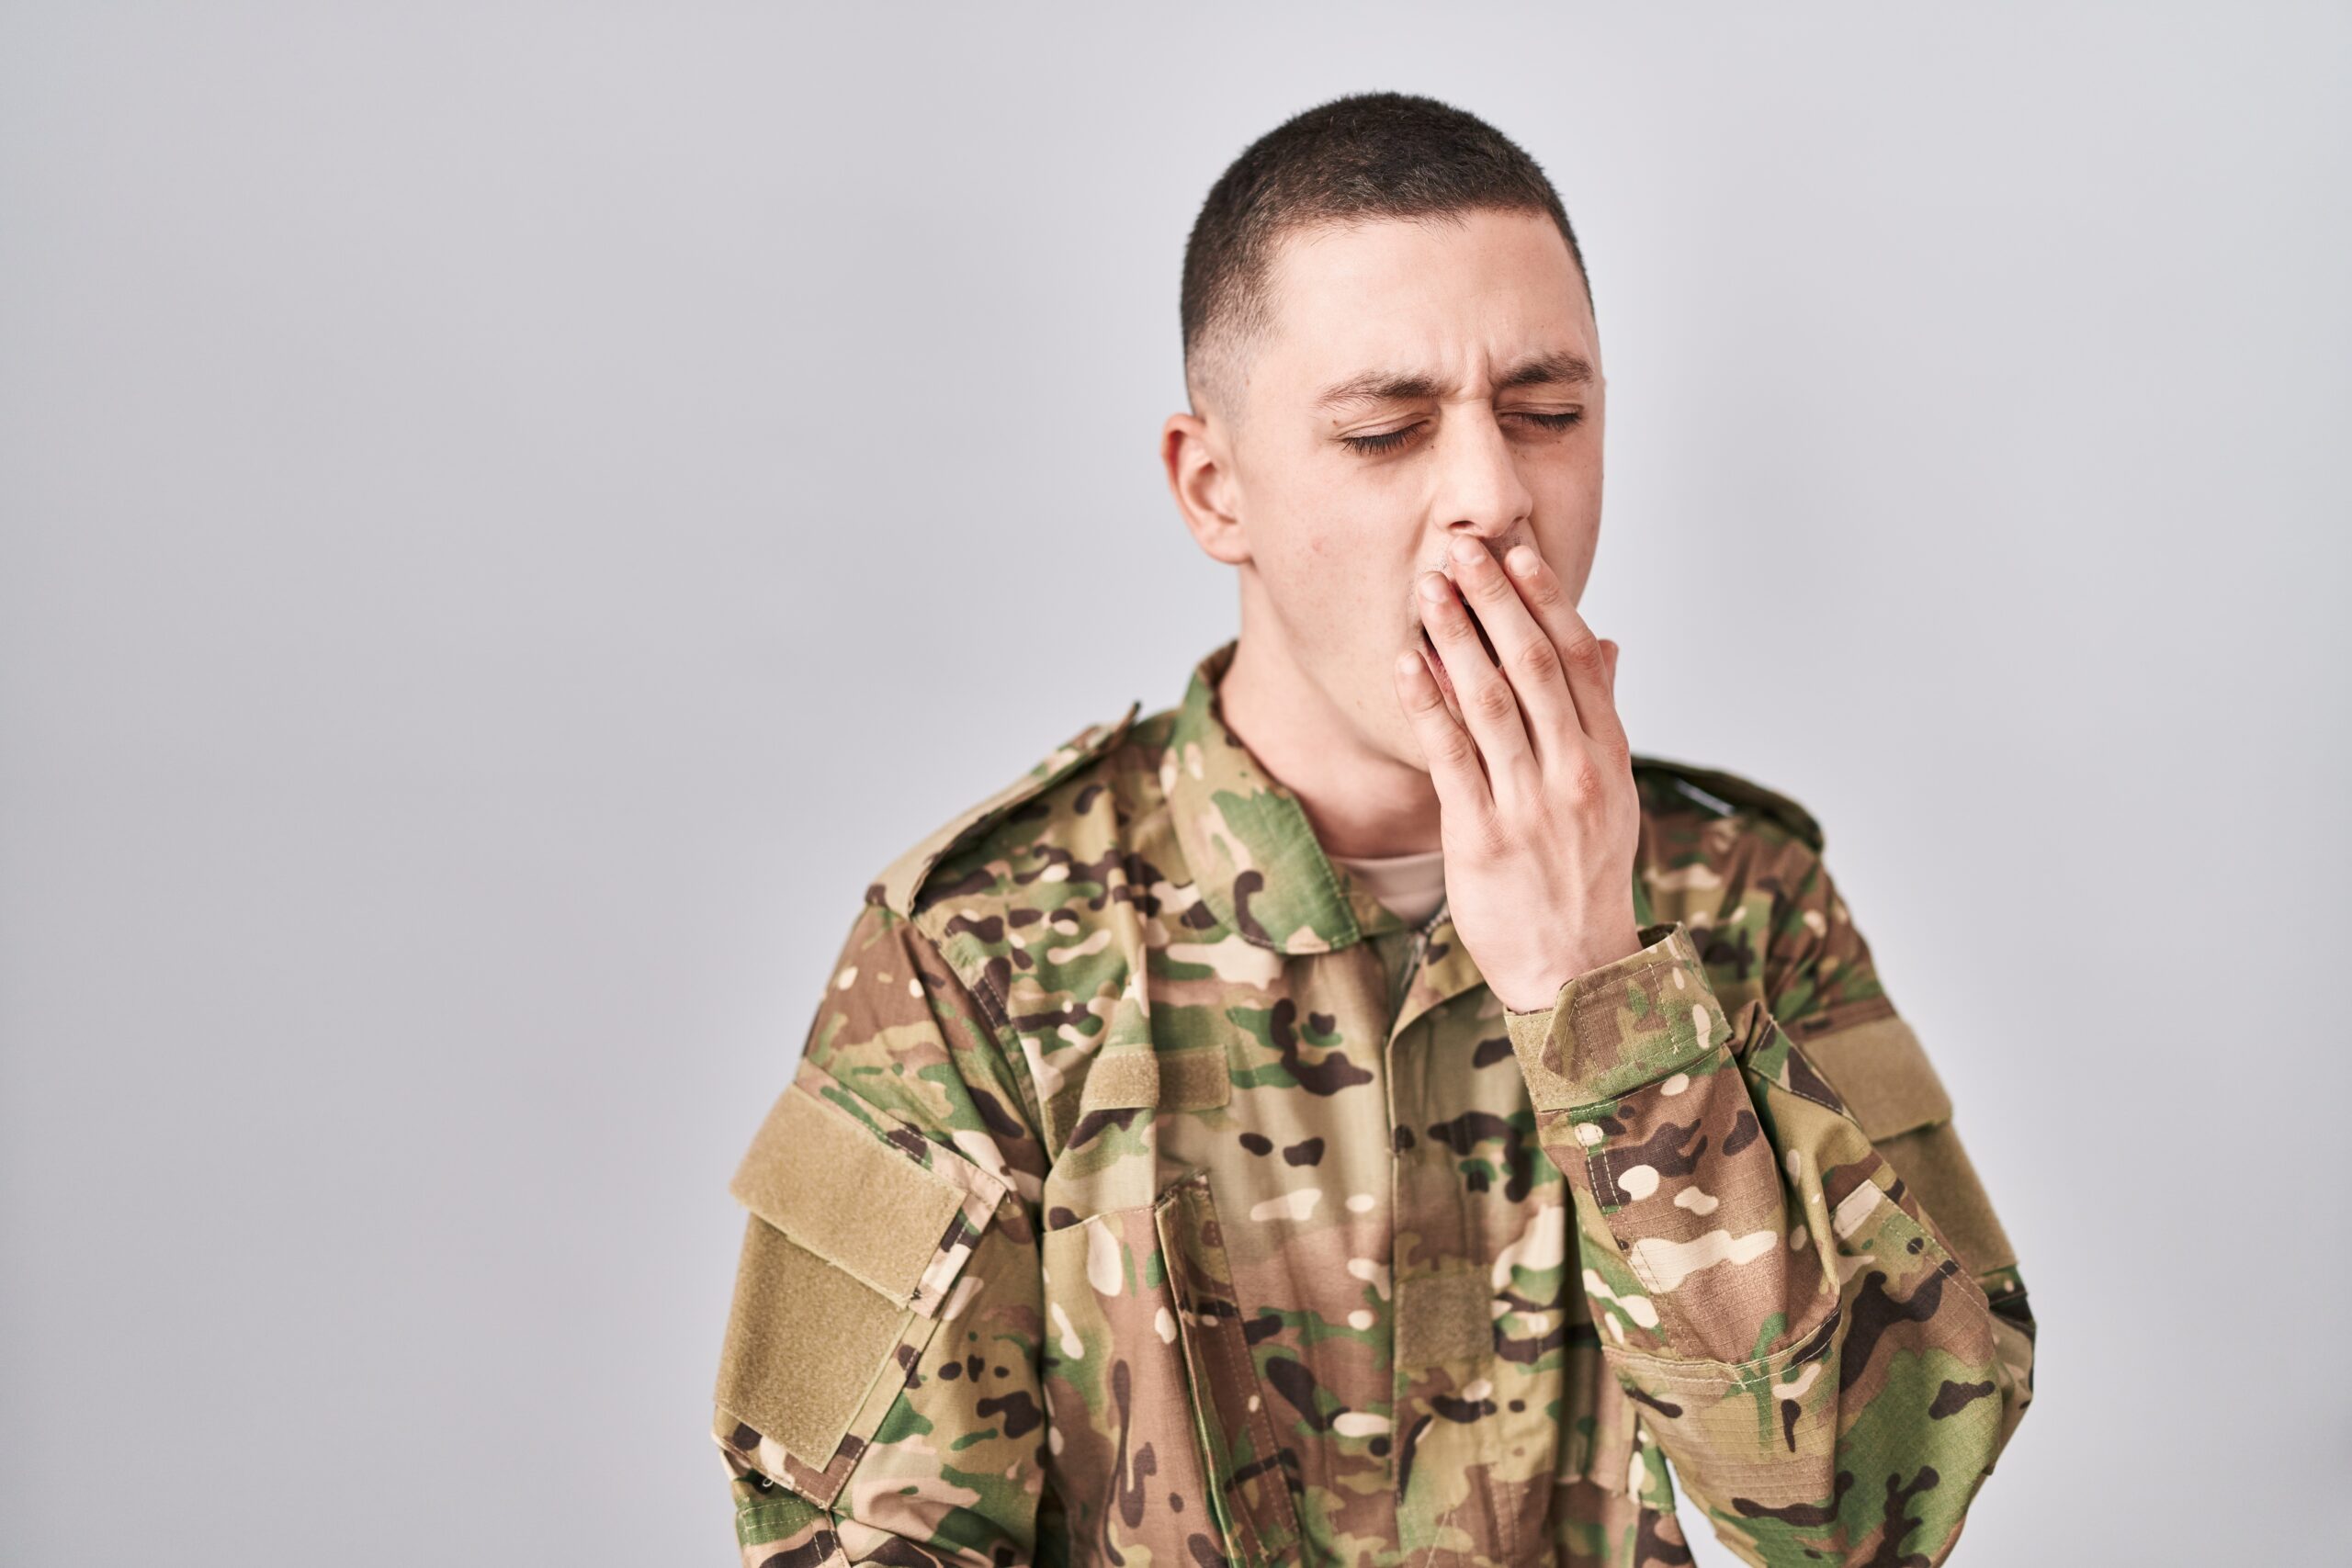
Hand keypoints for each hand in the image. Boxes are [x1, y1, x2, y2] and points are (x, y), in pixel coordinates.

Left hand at [1393, 536, 1641, 1013]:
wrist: (1578, 969)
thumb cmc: (1587, 872)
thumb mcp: (1613, 792)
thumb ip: (1601, 714)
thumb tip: (1605, 642)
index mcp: (1607, 754)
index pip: (1576, 658)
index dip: (1544, 600)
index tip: (1515, 551)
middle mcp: (1574, 772)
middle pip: (1531, 666)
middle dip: (1493, 601)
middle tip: (1459, 546)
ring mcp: (1529, 804)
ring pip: (1489, 702)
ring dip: (1455, 637)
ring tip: (1426, 588)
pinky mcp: (1482, 837)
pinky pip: (1451, 757)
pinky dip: (1428, 705)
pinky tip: (1406, 664)